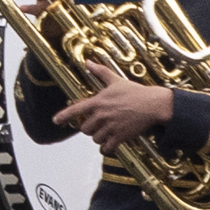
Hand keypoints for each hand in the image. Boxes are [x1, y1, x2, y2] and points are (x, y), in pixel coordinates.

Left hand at [54, 79, 177, 147]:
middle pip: (84, 129)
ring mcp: (111, 127)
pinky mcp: (120, 136)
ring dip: (98, 138)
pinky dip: (106, 148)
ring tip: (104, 132)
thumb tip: (88, 62)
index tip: (56, 121)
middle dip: (88, 128)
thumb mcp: (116, 80)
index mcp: (98, 102)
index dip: (64, 116)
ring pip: (95, 138)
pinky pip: (106, 147)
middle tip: (96, 125)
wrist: (153, 104)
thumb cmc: (135, 91)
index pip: (75, 110)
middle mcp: (102, 115)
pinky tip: (109, 145)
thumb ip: (100, 72)